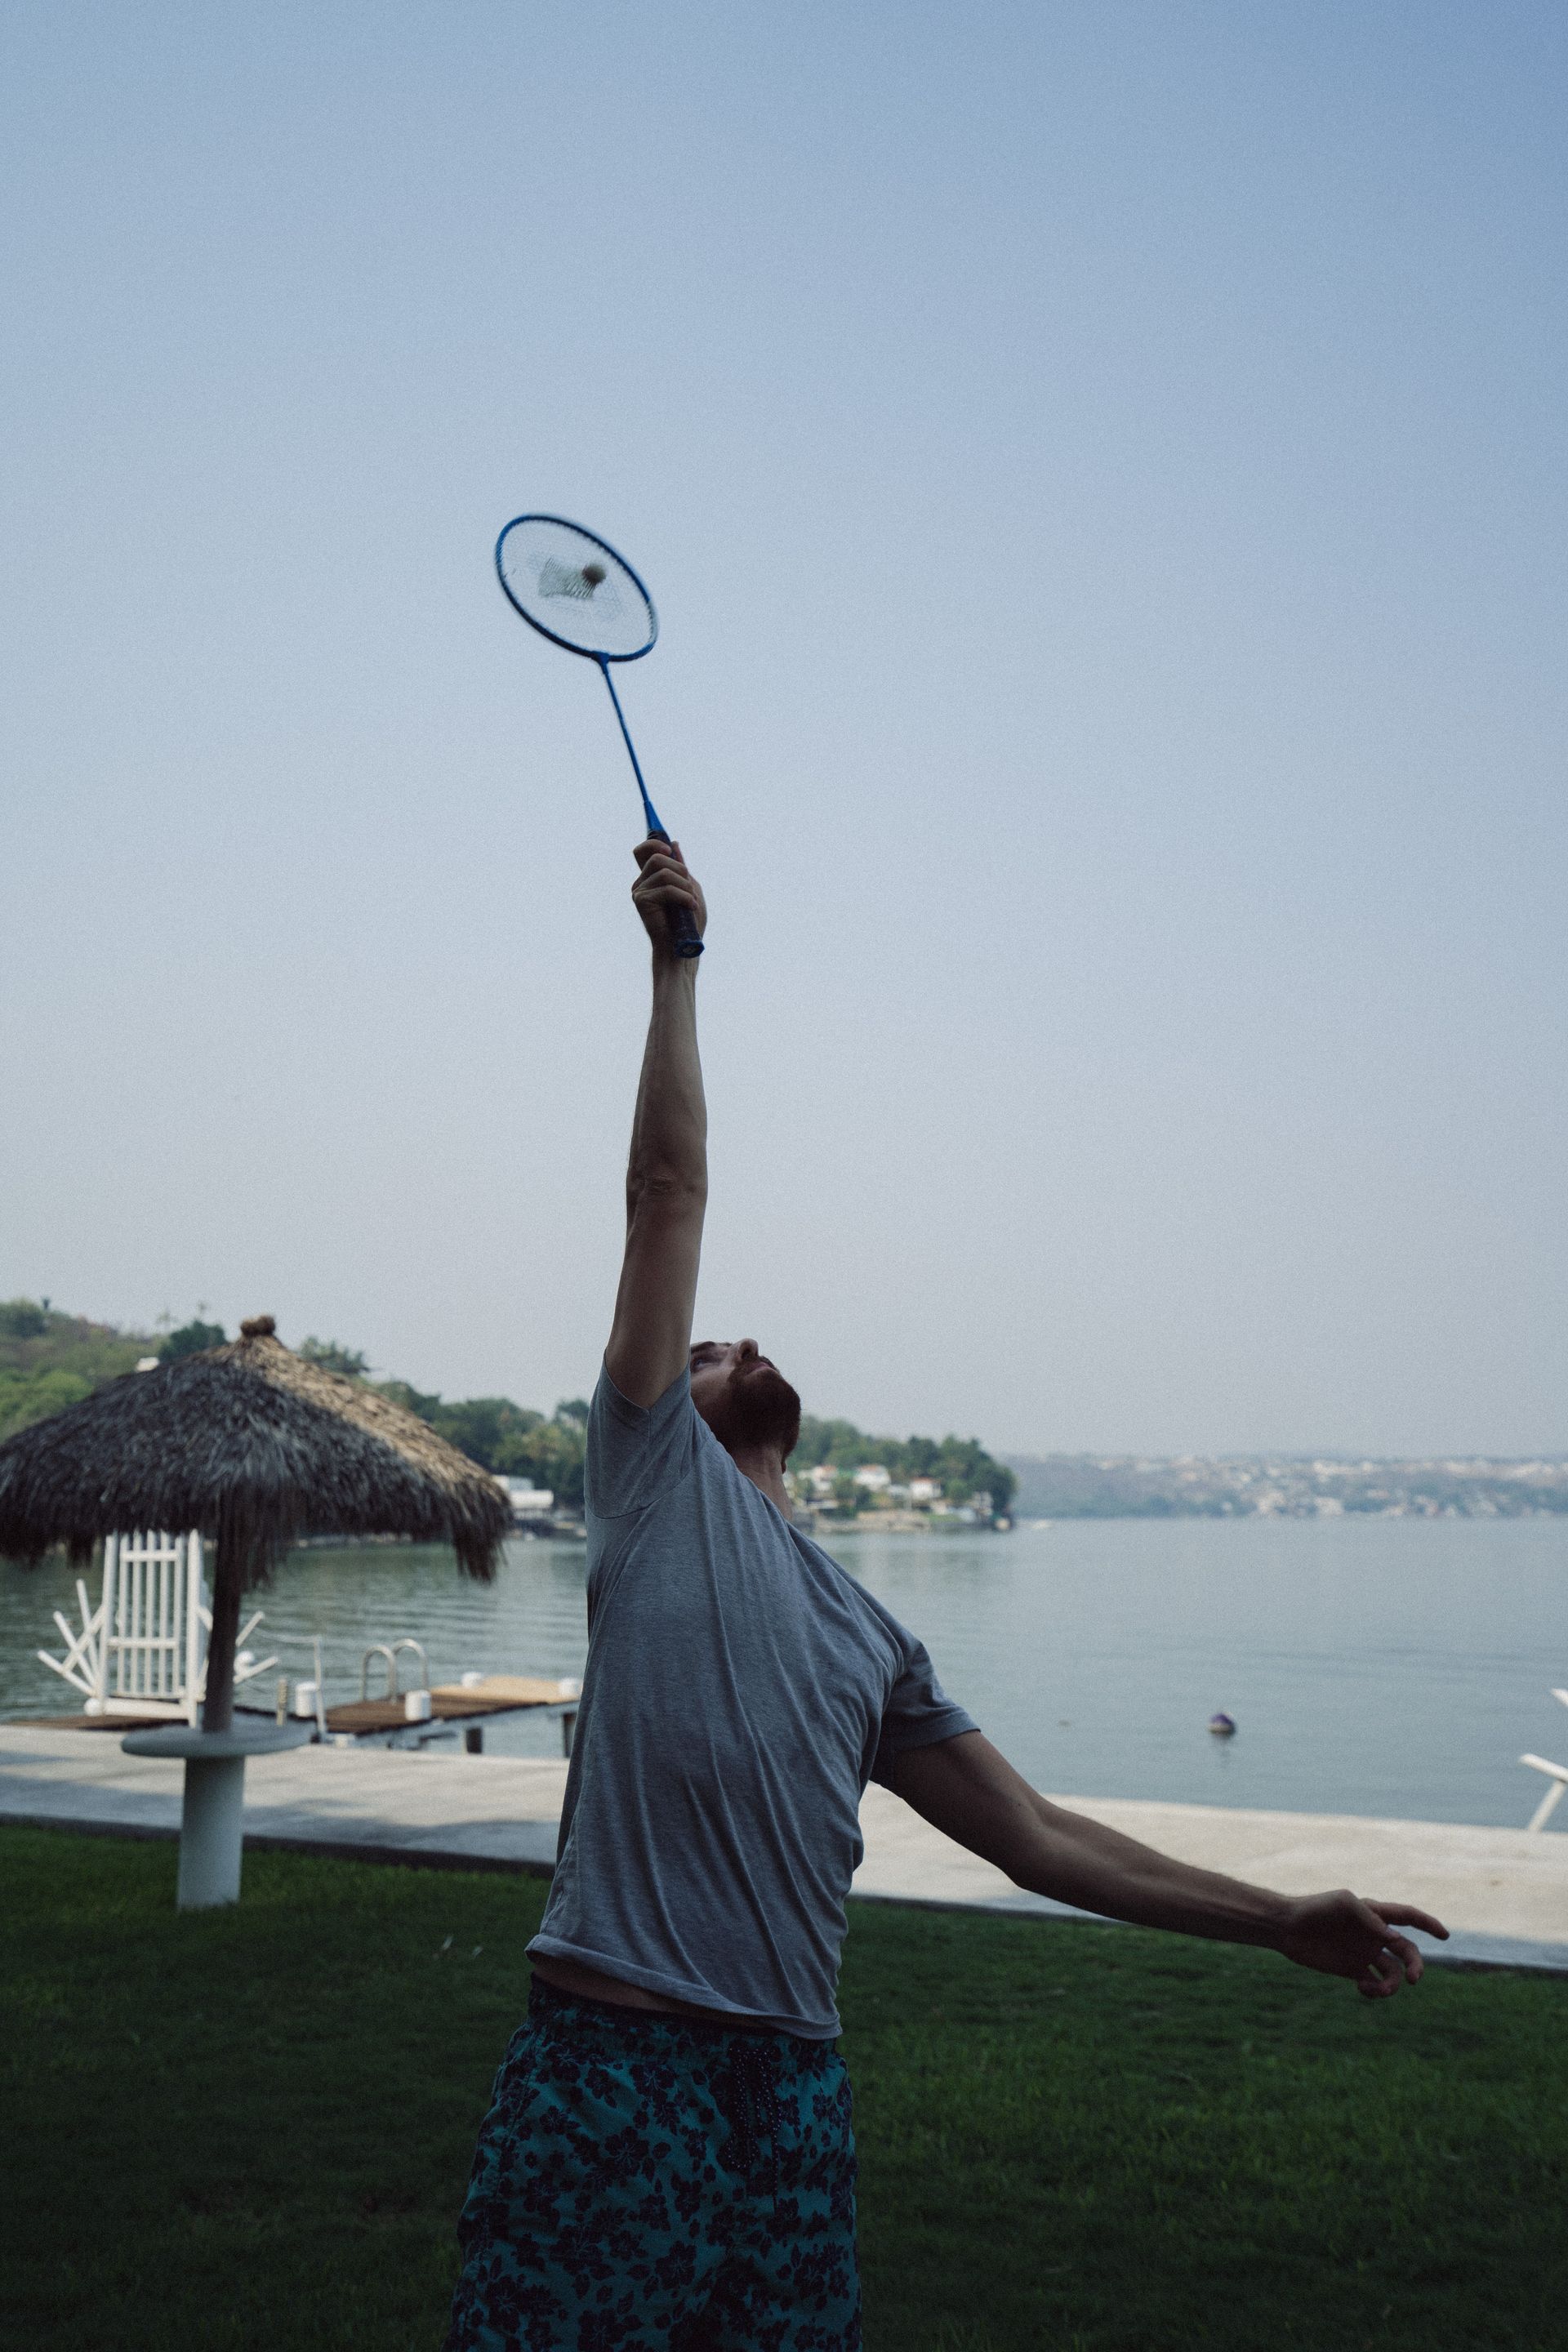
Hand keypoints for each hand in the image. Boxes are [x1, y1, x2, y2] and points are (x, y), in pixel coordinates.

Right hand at [631, 836, 705, 959]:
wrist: (682, 947)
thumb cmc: (688, 922)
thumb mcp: (690, 888)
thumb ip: (681, 867)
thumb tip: (673, 844)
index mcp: (650, 878)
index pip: (642, 851)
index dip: (654, 844)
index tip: (670, 851)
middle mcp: (641, 883)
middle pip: (657, 857)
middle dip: (680, 869)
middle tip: (690, 887)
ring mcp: (639, 892)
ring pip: (664, 873)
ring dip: (684, 886)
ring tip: (691, 902)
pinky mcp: (641, 902)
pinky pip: (666, 889)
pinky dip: (684, 896)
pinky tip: (690, 907)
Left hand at [1276, 1889, 1447, 1998]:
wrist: (1288, 1928)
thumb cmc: (1315, 1909)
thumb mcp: (1343, 1904)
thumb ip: (1370, 1918)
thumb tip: (1394, 1939)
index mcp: (1374, 1914)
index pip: (1407, 1917)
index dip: (1428, 1924)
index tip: (1445, 1935)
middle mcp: (1374, 1934)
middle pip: (1408, 1951)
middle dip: (1416, 1965)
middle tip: (1415, 1978)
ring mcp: (1365, 1953)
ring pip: (1394, 1973)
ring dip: (1393, 1985)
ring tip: (1377, 1988)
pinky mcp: (1353, 1970)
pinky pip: (1376, 1984)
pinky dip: (1375, 1990)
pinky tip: (1363, 1985)